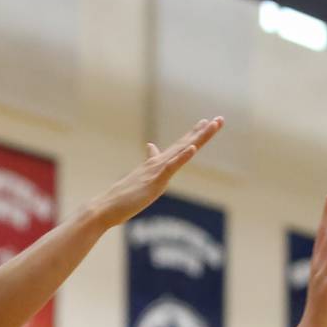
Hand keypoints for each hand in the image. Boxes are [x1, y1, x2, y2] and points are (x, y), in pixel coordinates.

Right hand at [88, 117, 223, 229]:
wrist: (107, 206)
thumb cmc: (123, 197)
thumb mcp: (142, 178)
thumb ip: (149, 163)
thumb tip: (151, 147)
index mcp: (157, 164)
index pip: (179, 146)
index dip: (193, 134)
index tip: (205, 122)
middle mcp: (159, 163)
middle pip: (186, 143)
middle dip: (204, 132)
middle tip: (220, 119)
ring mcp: (157, 170)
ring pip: (182, 150)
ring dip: (198, 138)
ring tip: (212, 125)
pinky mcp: (155, 180)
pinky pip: (171, 166)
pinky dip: (183, 156)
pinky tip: (193, 147)